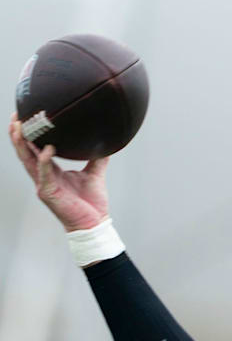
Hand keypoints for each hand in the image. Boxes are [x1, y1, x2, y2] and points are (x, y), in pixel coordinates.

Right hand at [8, 112, 109, 230]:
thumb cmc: (92, 204)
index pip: (34, 149)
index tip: (25, 117)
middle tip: (16, 116)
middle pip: (25, 152)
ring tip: (20, 127)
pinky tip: (46, 150)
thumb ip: (98, 158)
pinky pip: (44, 174)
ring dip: (22, 144)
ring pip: (28, 161)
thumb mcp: (95, 175)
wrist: (95, 224)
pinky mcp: (48, 194)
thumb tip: (107, 142)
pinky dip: (44, 161)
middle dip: (18, 134)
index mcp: (51, 172)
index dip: (28, 135)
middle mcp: (44, 177)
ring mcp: (43, 185)